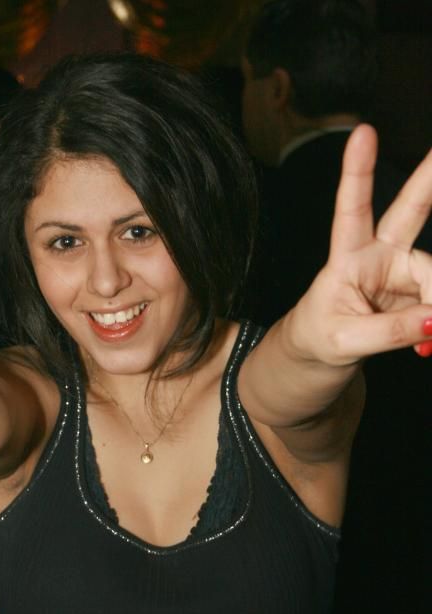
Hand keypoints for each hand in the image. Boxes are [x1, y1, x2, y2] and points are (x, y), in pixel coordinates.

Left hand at [289, 125, 431, 364]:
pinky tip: (430, 343)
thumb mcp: (343, 341)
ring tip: (429, 344)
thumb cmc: (319, 339)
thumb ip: (390, 332)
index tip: (363, 133)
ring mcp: (402, 272)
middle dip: (430, 178)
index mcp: (348, 258)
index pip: (352, 210)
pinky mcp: (418, 292)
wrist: (318, 356)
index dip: (358, 173)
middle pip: (411, 210)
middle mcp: (379, 256)